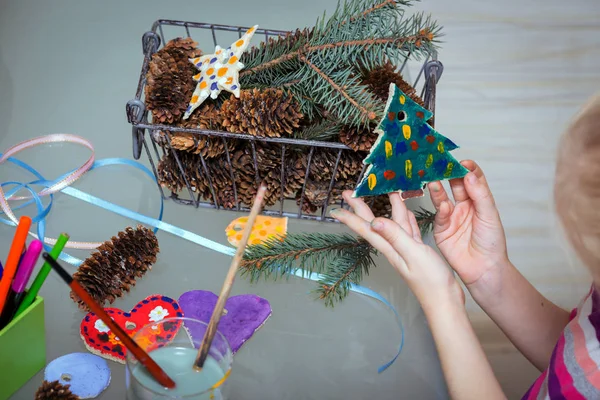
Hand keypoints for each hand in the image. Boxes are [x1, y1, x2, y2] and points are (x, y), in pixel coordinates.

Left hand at [331, 191, 463, 309]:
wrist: (445, 301)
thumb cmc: (430, 282)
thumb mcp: (412, 254)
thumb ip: (395, 236)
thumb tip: (375, 220)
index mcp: (389, 248)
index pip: (365, 229)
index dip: (350, 218)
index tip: (335, 209)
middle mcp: (393, 247)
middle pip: (374, 223)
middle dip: (361, 207)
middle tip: (349, 193)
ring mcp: (405, 249)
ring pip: (393, 223)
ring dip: (388, 207)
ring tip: (384, 191)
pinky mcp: (417, 251)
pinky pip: (408, 230)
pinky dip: (406, 219)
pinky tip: (405, 211)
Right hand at [427, 160, 508, 288]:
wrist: (484, 269)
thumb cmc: (492, 243)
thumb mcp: (489, 215)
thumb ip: (479, 194)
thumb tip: (469, 174)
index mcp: (478, 201)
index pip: (472, 179)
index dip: (467, 169)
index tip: (462, 162)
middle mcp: (464, 206)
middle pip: (455, 185)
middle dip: (448, 174)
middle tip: (440, 164)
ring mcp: (451, 217)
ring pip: (442, 198)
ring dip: (438, 188)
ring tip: (434, 180)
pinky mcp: (441, 229)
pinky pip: (438, 215)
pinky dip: (440, 208)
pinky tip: (443, 205)